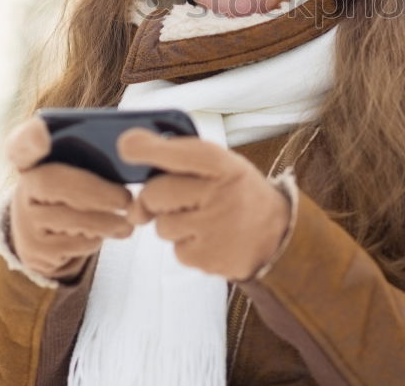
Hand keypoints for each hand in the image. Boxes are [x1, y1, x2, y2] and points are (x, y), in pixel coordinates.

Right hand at [6, 117, 137, 280]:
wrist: (48, 233)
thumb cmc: (75, 190)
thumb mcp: (78, 170)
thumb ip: (93, 157)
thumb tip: (134, 153)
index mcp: (34, 159)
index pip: (22, 143)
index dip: (30, 138)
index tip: (43, 136)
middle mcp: (24, 187)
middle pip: (53, 183)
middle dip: (96, 192)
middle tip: (128, 198)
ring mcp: (25, 221)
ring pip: (69, 219)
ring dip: (106, 221)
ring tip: (129, 221)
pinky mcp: (35, 250)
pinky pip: (74, 244)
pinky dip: (97, 238)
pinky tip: (109, 232)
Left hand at [117, 129, 291, 280]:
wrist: (278, 235)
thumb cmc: (237, 193)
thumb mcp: (223, 165)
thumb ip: (182, 160)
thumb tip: (130, 157)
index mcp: (224, 164)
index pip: (178, 153)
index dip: (146, 149)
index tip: (125, 146)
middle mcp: (219, 194)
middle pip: (155, 194)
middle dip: (153, 198)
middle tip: (170, 200)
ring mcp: (214, 229)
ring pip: (162, 226)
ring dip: (173, 224)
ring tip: (203, 220)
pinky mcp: (208, 258)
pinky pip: (176, 250)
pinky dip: (186, 245)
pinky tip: (210, 239)